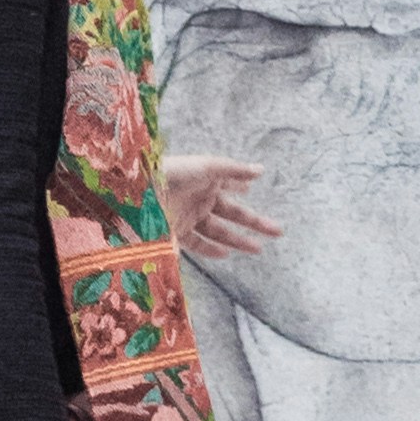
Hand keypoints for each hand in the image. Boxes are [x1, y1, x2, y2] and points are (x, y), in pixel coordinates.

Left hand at [163, 150, 282, 265]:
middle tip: (278, 231)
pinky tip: (226, 254)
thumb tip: (261, 170)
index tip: (252, 187)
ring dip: (239, 240)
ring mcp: (190, 215)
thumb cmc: (175, 172)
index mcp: (207, 178)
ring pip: (220, 231)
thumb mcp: (208, 167)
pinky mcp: (178, 231)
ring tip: (259, 249)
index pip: (229, 183)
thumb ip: (235, 170)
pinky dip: (212, 249)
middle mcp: (200, 197)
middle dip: (255, 222)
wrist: (141, 189)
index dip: (241, 185)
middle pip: (233, 213)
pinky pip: (198, 243)